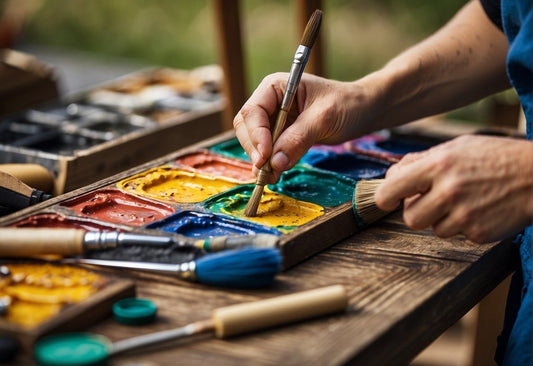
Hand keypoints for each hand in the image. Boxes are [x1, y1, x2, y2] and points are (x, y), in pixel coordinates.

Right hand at [234, 72, 377, 182]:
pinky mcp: (282, 134)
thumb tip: (275, 163)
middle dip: (255, 149)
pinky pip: (268, 150)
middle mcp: (270, 101)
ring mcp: (275, 118)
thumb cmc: (347, 104)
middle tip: (265, 171)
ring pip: (255, 141)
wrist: (364, 110)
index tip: (265, 157)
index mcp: (276, 87)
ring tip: (271, 177)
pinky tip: (275, 174)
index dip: (256, 136)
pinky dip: (269, 163)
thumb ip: (298, 138)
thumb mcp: (323, 119)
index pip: (253, 112)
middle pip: (248, 127)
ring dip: (260, 160)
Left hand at [375, 135, 532, 242]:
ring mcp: (464, 215)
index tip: (387, 201)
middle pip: (410, 218)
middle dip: (417, 212)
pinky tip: (481, 209)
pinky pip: (458, 235)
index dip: (385, 197)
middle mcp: (448, 190)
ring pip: (434, 229)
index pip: (392, 188)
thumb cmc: (496, 157)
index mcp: (438, 165)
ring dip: (443, 219)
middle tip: (432, 201)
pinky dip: (465, 226)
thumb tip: (392, 174)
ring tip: (465, 201)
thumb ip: (422, 160)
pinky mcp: (479, 233)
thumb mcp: (458, 147)